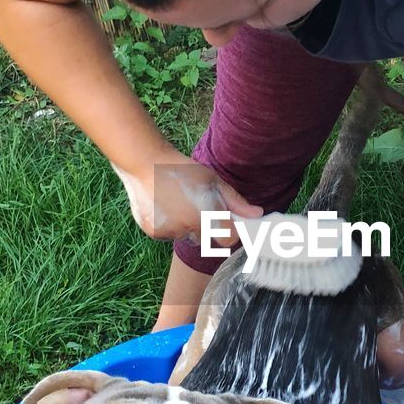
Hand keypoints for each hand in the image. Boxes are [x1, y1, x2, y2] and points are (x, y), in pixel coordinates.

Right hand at [112, 152, 261, 243]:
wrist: (145, 163)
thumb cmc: (183, 169)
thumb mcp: (214, 181)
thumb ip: (236, 202)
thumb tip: (258, 214)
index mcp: (208, 215)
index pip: (228, 240)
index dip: (229, 231)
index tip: (226, 222)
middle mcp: (189, 228)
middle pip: (206, 239)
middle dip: (206, 227)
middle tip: (196, 205)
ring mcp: (170, 232)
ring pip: (186, 236)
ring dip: (186, 226)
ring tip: (177, 202)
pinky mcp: (154, 232)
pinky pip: (169, 234)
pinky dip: (169, 225)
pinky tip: (163, 205)